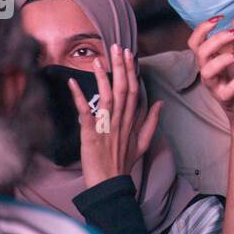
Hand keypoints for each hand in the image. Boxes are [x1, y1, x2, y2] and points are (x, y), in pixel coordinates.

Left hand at [72, 44, 162, 188]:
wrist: (110, 186)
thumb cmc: (123, 165)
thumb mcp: (143, 144)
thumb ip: (151, 122)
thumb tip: (160, 104)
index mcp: (132, 122)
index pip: (135, 91)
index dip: (132, 72)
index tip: (130, 55)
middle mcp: (122, 121)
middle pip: (124, 89)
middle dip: (121, 67)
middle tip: (117, 47)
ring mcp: (107, 127)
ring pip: (108, 97)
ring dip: (103, 77)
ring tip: (99, 59)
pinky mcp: (91, 134)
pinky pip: (85, 113)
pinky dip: (78, 98)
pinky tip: (72, 83)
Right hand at [188, 14, 233, 134]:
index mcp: (210, 61)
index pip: (195, 42)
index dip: (202, 28)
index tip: (219, 17)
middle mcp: (209, 73)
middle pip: (201, 53)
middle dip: (217, 39)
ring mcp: (216, 87)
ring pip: (207, 72)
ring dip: (223, 59)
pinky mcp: (226, 101)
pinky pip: (225, 92)